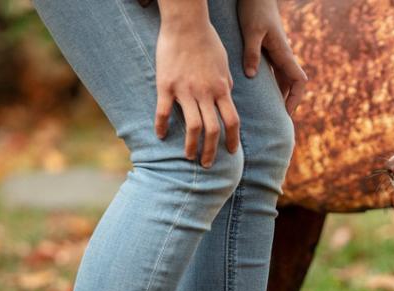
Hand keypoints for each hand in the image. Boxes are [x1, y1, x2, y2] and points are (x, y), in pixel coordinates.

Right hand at [155, 0, 239, 166]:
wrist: (186, 24)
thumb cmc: (207, 41)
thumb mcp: (224, 63)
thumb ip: (226, 83)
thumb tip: (227, 97)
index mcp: (221, 89)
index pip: (232, 121)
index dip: (232, 140)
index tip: (231, 152)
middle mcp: (205, 93)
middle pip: (213, 130)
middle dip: (211, 151)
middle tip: (207, 164)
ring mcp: (185, 90)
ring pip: (192, 127)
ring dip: (191, 146)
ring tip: (189, 156)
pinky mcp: (166, 85)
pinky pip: (164, 111)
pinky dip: (162, 126)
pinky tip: (161, 136)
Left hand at [238, 0, 307, 114]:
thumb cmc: (254, 9)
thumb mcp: (251, 31)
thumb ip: (252, 53)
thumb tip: (251, 76)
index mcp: (283, 54)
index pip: (298, 82)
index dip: (295, 99)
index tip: (286, 113)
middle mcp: (283, 57)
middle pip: (292, 86)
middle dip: (287, 103)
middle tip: (275, 122)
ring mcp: (276, 55)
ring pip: (282, 81)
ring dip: (278, 96)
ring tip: (267, 114)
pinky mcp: (268, 52)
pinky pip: (272, 74)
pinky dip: (269, 87)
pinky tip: (259, 96)